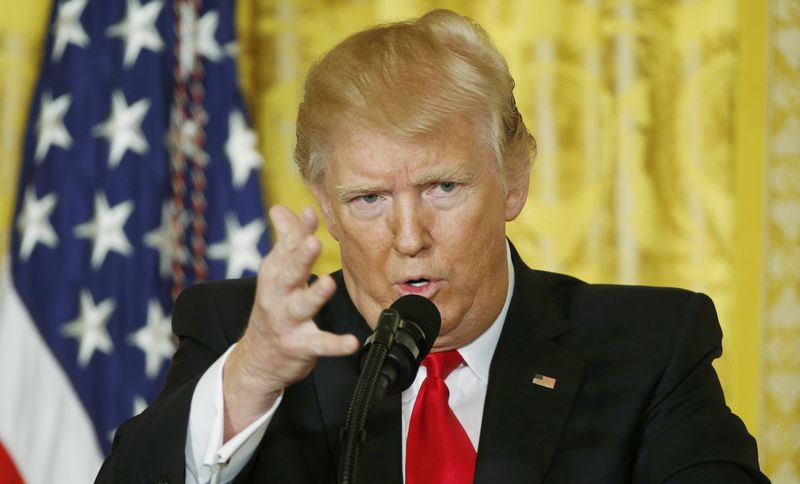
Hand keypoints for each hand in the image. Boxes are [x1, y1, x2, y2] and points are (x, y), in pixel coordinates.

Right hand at [222, 205, 359, 439]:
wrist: (257, 360)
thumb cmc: (273, 308)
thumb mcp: (274, 274)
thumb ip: (284, 240)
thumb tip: (280, 208)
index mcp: (275, 274)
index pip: (287, 248)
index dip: (298, 230)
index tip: (310, 212)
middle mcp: (278, 295)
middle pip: (289, 272)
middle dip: (300, 257)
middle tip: (313, 242)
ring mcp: (287, 321)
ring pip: (302, 306)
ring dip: (314, 295)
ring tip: (328, 283)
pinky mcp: (299, 345)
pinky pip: (319, 344)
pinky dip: (335, 344)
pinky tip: (351, 343)